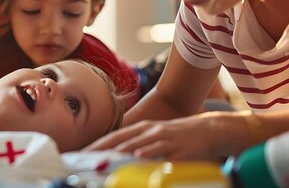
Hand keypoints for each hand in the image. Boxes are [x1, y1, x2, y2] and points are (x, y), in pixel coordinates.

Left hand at [84, 112, 242, 160]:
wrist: (208, 130)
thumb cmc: (178, 137)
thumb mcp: (155, 138)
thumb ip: (137, 146)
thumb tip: (118, 157)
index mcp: (141, 129)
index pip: (114, 137)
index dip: (96, 144)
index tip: (80, 153)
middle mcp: (148, 130)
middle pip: (119, 139)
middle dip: (100, 148)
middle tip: (84, 158)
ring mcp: (162, 137)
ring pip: (136, 144)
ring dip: (119, 152)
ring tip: (103, 160)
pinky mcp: (175, 147)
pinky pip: (159, 150)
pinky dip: (147, 152)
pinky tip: (136, 157)